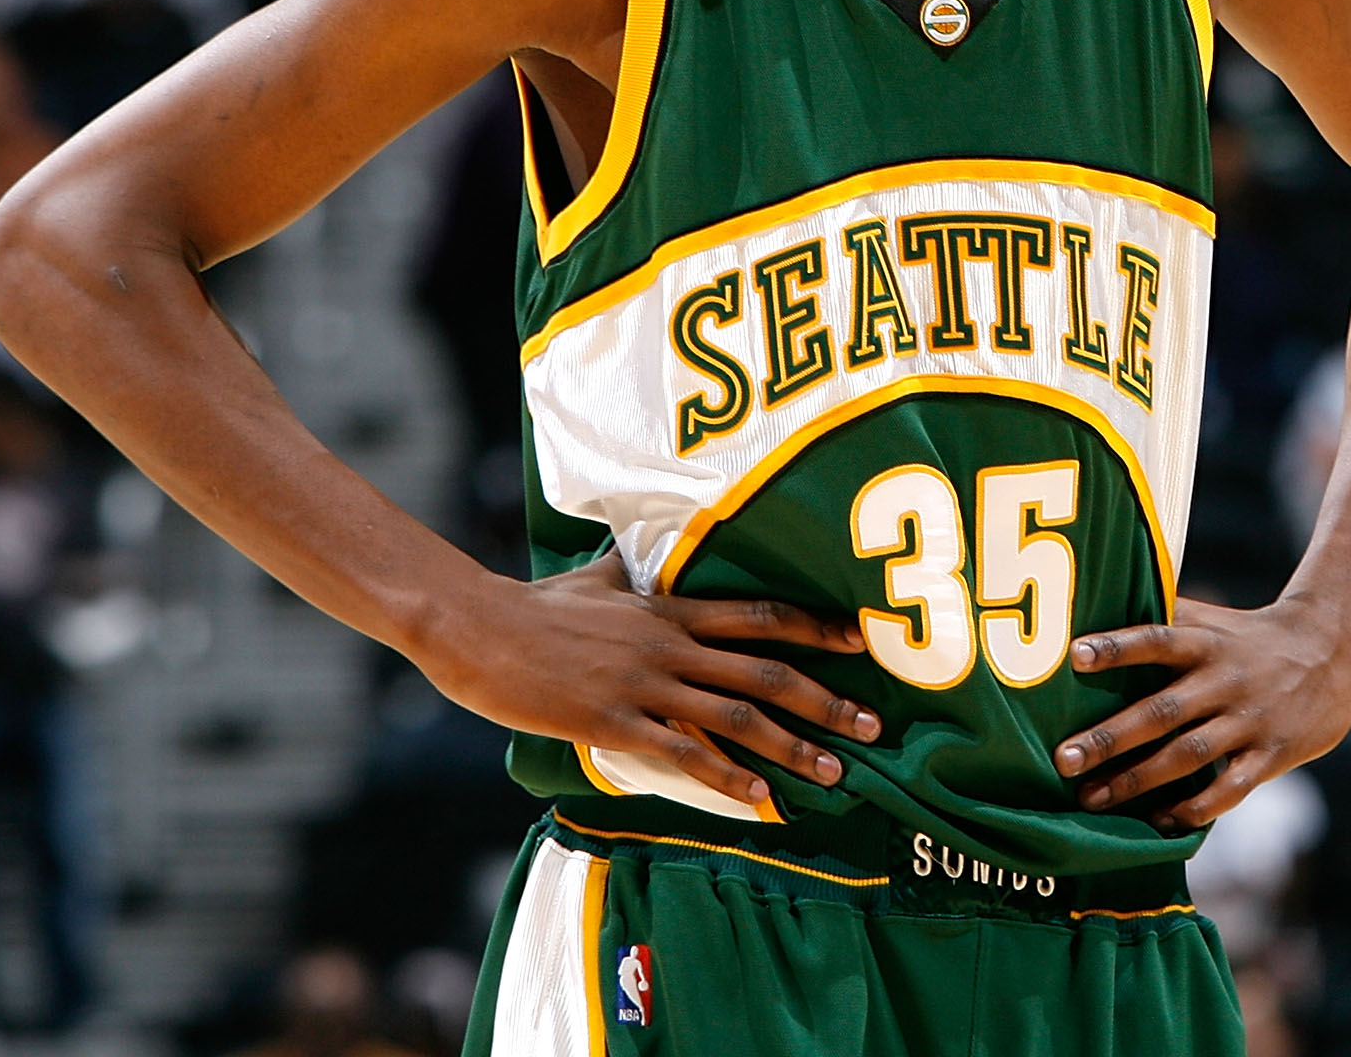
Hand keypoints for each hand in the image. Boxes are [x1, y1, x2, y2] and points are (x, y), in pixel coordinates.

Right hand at [416, 553, 879, 813]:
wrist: (476, 625)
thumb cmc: (533, 604)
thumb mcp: (595, 577)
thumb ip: (631, 573)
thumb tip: (642, 553)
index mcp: (670, 610)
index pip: (761, 615)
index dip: (817, 627)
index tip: (862, 640)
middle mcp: (670, 645)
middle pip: (766, 672)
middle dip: (826, 700)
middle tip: (874, 723)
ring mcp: (645, 683)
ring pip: (736, 716)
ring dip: (792, 747)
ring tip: (835, 772)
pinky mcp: (613, 721)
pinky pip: (683, 752)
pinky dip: (727, 777)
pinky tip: (759, 798)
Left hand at [1053, 597, 1350, 828]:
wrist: (1335, 650)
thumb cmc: (1252, 638)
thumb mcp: (1215, 620)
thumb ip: (1167, 616)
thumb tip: (1105, 600)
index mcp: (1208, 643)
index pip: (1158, 639)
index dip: (1118, 647)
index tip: (1075, 656)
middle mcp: (1225, 680)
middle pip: (1162, 710)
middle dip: (1111, 738)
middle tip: (1064, 759)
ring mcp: (1250, 719)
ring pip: (1188, 754)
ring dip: (1139, 779)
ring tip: (1093, 797)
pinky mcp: (1272, 753)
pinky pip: (1231, 788)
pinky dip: (1196, 808)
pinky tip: (1160, 821)